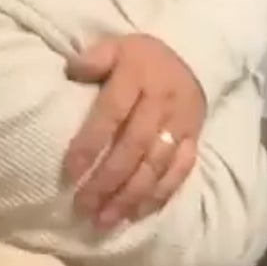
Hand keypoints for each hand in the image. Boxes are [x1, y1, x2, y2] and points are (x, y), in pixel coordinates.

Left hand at [63, 35, 206, 227]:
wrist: (196, 58)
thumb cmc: (143, 58)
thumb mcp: (118, 45)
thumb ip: (95, 57)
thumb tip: (73, 70)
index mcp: (138, 78)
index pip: (112, 114)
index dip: (91, 144)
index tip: (69, 173)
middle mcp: (162, 104)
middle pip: (134, 147)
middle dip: (108, 180)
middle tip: (84, 207)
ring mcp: (182, 125)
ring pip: (157, 165)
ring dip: (131, 195)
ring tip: (106, 220)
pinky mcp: (195, 140)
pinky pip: (181, 171)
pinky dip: (160, 194)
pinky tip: (138, 213)